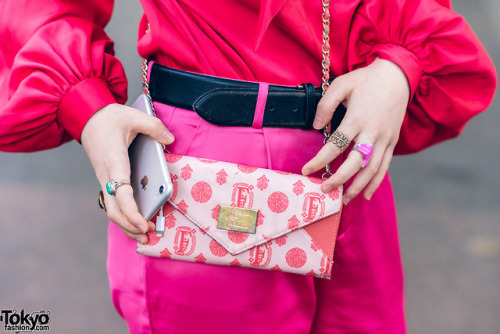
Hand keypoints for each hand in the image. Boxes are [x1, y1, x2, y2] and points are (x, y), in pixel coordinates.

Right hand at [81, 103, 173, 243]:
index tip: (144, 224)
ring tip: (145, 235)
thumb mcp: (134, 115)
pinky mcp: (108, 180)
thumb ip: (154, 126)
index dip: (132, 213)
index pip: (122, 195)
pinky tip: (137, 221)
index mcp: (115, 163)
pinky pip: (115, 203)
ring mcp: (105, 180)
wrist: (87, 117)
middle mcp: (107, 176)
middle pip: (115, 211)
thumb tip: (170, 139)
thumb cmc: (110, 118)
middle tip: (150, 235)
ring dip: (127, 225)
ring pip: (113, 210)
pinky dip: (125, 216)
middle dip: (131, 227)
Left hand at [302, 58, 409, 203]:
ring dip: (357, 187)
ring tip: (343, 200)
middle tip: (324, 190)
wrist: (397, 76)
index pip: (336, 145)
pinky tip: (364, 195)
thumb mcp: (342, 84)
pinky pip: (384, 166)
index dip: (320, 160)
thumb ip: (326, 104)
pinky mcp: (392, 142)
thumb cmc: (365, 80)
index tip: (306, 170)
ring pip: (371, 169)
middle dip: (339, 180)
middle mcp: (372, 131)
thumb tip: (316, 127)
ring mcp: (384, 138)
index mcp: (357, 118)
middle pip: (355, 163)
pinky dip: (375, 182)